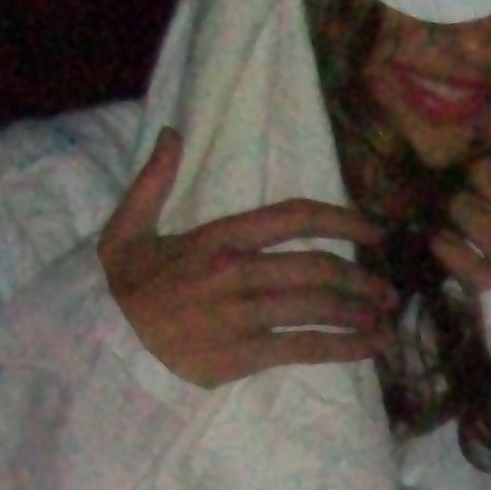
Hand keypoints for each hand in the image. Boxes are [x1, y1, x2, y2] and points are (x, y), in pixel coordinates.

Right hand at [99, 129, 386, 386]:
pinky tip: (373, 346)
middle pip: (317, 267)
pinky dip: (348, 348)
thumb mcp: (126, 226)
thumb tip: (172, 135)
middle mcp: (237, 272)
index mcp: (217, 238)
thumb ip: (153, 180)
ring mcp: (243, 314)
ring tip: (387, 319)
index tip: (373, 230)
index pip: (292, 217)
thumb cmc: (121, 288)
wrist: (104, 344)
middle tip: (387, 288)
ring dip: (361, 313)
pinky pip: (308, 348)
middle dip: (361, 277)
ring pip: (319, 307)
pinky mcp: (246, 354)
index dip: (341, 220)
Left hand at [436, 117, 490, 291]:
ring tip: (465, 227)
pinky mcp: (489, 290)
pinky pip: (449, 250)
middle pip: (486, 174)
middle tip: (479, 193)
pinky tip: (452, 253)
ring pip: (462, 208)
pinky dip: (444, 247)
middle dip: (475, 179)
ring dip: (458, 214)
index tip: (485, 127)